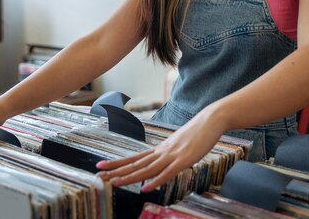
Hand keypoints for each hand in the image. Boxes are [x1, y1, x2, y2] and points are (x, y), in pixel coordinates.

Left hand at [95, 106, 225, 191]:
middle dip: (116, 171)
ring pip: (147, 169)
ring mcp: (172, 156)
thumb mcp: (179, 145)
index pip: (134, 158)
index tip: (101, 166)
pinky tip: (146, 188)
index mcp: (160, 149)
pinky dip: (156, 181)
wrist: (210, 120)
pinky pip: (168, 172)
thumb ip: (169, 155)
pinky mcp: (184, 160)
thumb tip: (161, 163)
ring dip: (130, 177)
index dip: (117, 163)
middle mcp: (162, 152)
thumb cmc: (196, 133)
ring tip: (115, 183)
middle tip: (98, 176)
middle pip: (136, 164)